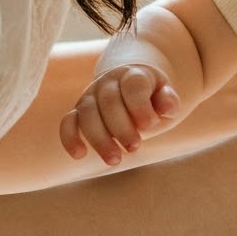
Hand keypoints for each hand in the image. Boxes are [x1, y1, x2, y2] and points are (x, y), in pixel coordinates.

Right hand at [59, 64, 181, 167]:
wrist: (132, 86)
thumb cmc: (152, 98)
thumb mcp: (165, 97)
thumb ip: (168, 100)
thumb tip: (168, 107)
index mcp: (133, 75)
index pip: (133, 86)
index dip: (140, 106)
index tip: (150, 125)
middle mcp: (108, 82)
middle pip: (109, 101)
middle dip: (121, 128)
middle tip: (134, 147)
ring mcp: (91, 95)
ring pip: (87, 113)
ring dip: (99, 138)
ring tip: (114, 160)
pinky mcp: (79, 112)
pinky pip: (68, 122)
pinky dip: (70, 137)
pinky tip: (79, 155)